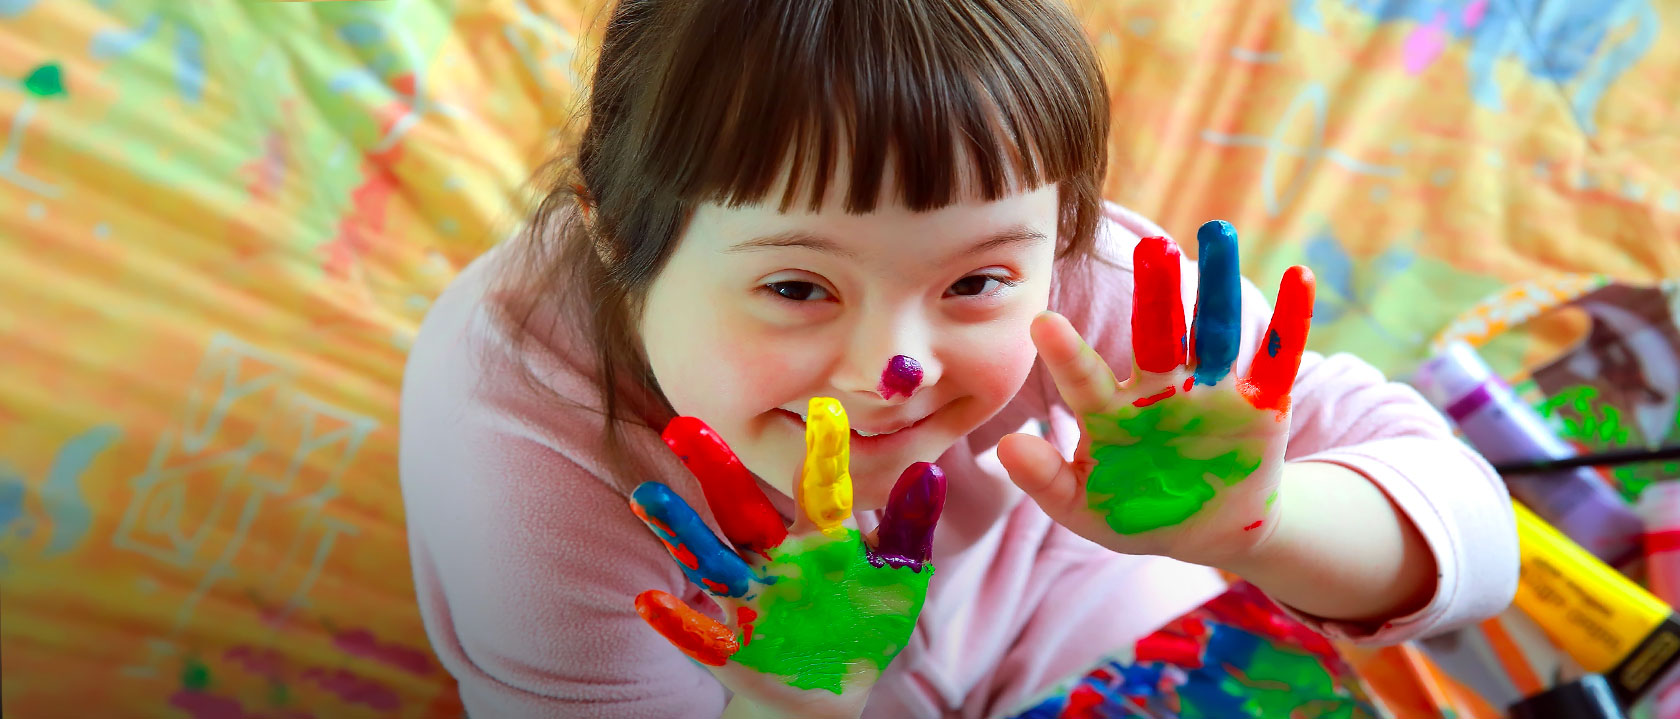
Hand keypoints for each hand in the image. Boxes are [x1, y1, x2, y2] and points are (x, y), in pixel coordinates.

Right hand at [630, 398, 946, 717]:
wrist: (832, 688)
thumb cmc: (866, 621)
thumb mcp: (898, 577)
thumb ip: (909, 528)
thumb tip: (929, 470)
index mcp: (818, 538)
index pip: (818, 487)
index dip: (822, 452)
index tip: (824, 406)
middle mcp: (775, 558)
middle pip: (742, 508)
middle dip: (715, 470)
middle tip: (684, 424)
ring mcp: (750, 600)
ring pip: (711, 560)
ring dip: (680, 530)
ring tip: (647, 496)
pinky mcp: (733, 647)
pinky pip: (700, 633)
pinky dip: (677, 621)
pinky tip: (650, 603)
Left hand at [998, 220, 1315, 567]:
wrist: (1207, 532)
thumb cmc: (1134, 514)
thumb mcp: (1085, 509)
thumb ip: (1046, 481)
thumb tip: (1007, 446)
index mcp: (1110, 411)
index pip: (1084, 379)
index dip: (1066, 354)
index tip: (1042, 322)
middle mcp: (1159, 388)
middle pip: (1155, 333)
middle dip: (1155, 292)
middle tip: (1151, 248)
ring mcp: (1210, 391)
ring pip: (1213, 330)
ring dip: (1216, 285)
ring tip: (1216, 233)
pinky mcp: (1260, 403)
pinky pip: (1276, 357)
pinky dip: (1290, 320)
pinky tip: (1299, 277)